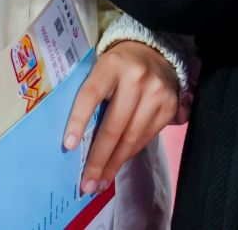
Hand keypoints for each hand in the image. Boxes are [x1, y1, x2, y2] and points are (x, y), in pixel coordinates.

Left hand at [65, 40, 178, 197]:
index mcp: (112, 65)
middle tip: (86, 183)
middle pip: (114, 125)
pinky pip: (145, 139)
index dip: (78, 120)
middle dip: (98, 158)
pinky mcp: (169, 108)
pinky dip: (129, 155)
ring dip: (113, 164)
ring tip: (99, 182)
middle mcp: (136, 78)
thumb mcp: (101, 69)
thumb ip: (91, 95)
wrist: (156, 54)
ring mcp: (156, 94)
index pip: (91, 94)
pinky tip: (117, 166)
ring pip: (131, 137)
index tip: (68, 145)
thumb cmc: (118, 66)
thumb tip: (75, 140)